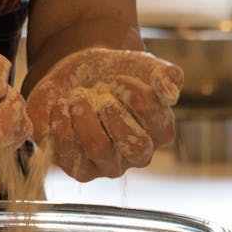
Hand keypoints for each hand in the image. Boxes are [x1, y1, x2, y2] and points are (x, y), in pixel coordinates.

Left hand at [26, 48, 183, 181]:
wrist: (81, 77)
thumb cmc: (119, 74)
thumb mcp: (145, 66)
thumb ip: (166, 75)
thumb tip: (171, 92)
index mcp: (159, 133)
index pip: (155, 118)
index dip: (134, 93)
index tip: (119, 78)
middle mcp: (135, 156)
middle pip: (134, 145)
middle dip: (112, 110)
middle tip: (100, 91)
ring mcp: (104, 165)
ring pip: (97, 148)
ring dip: (83, 113)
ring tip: (77, 95)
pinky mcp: (74, 165)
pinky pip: (64, 151)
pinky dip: (59, 121)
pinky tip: (61, 105)